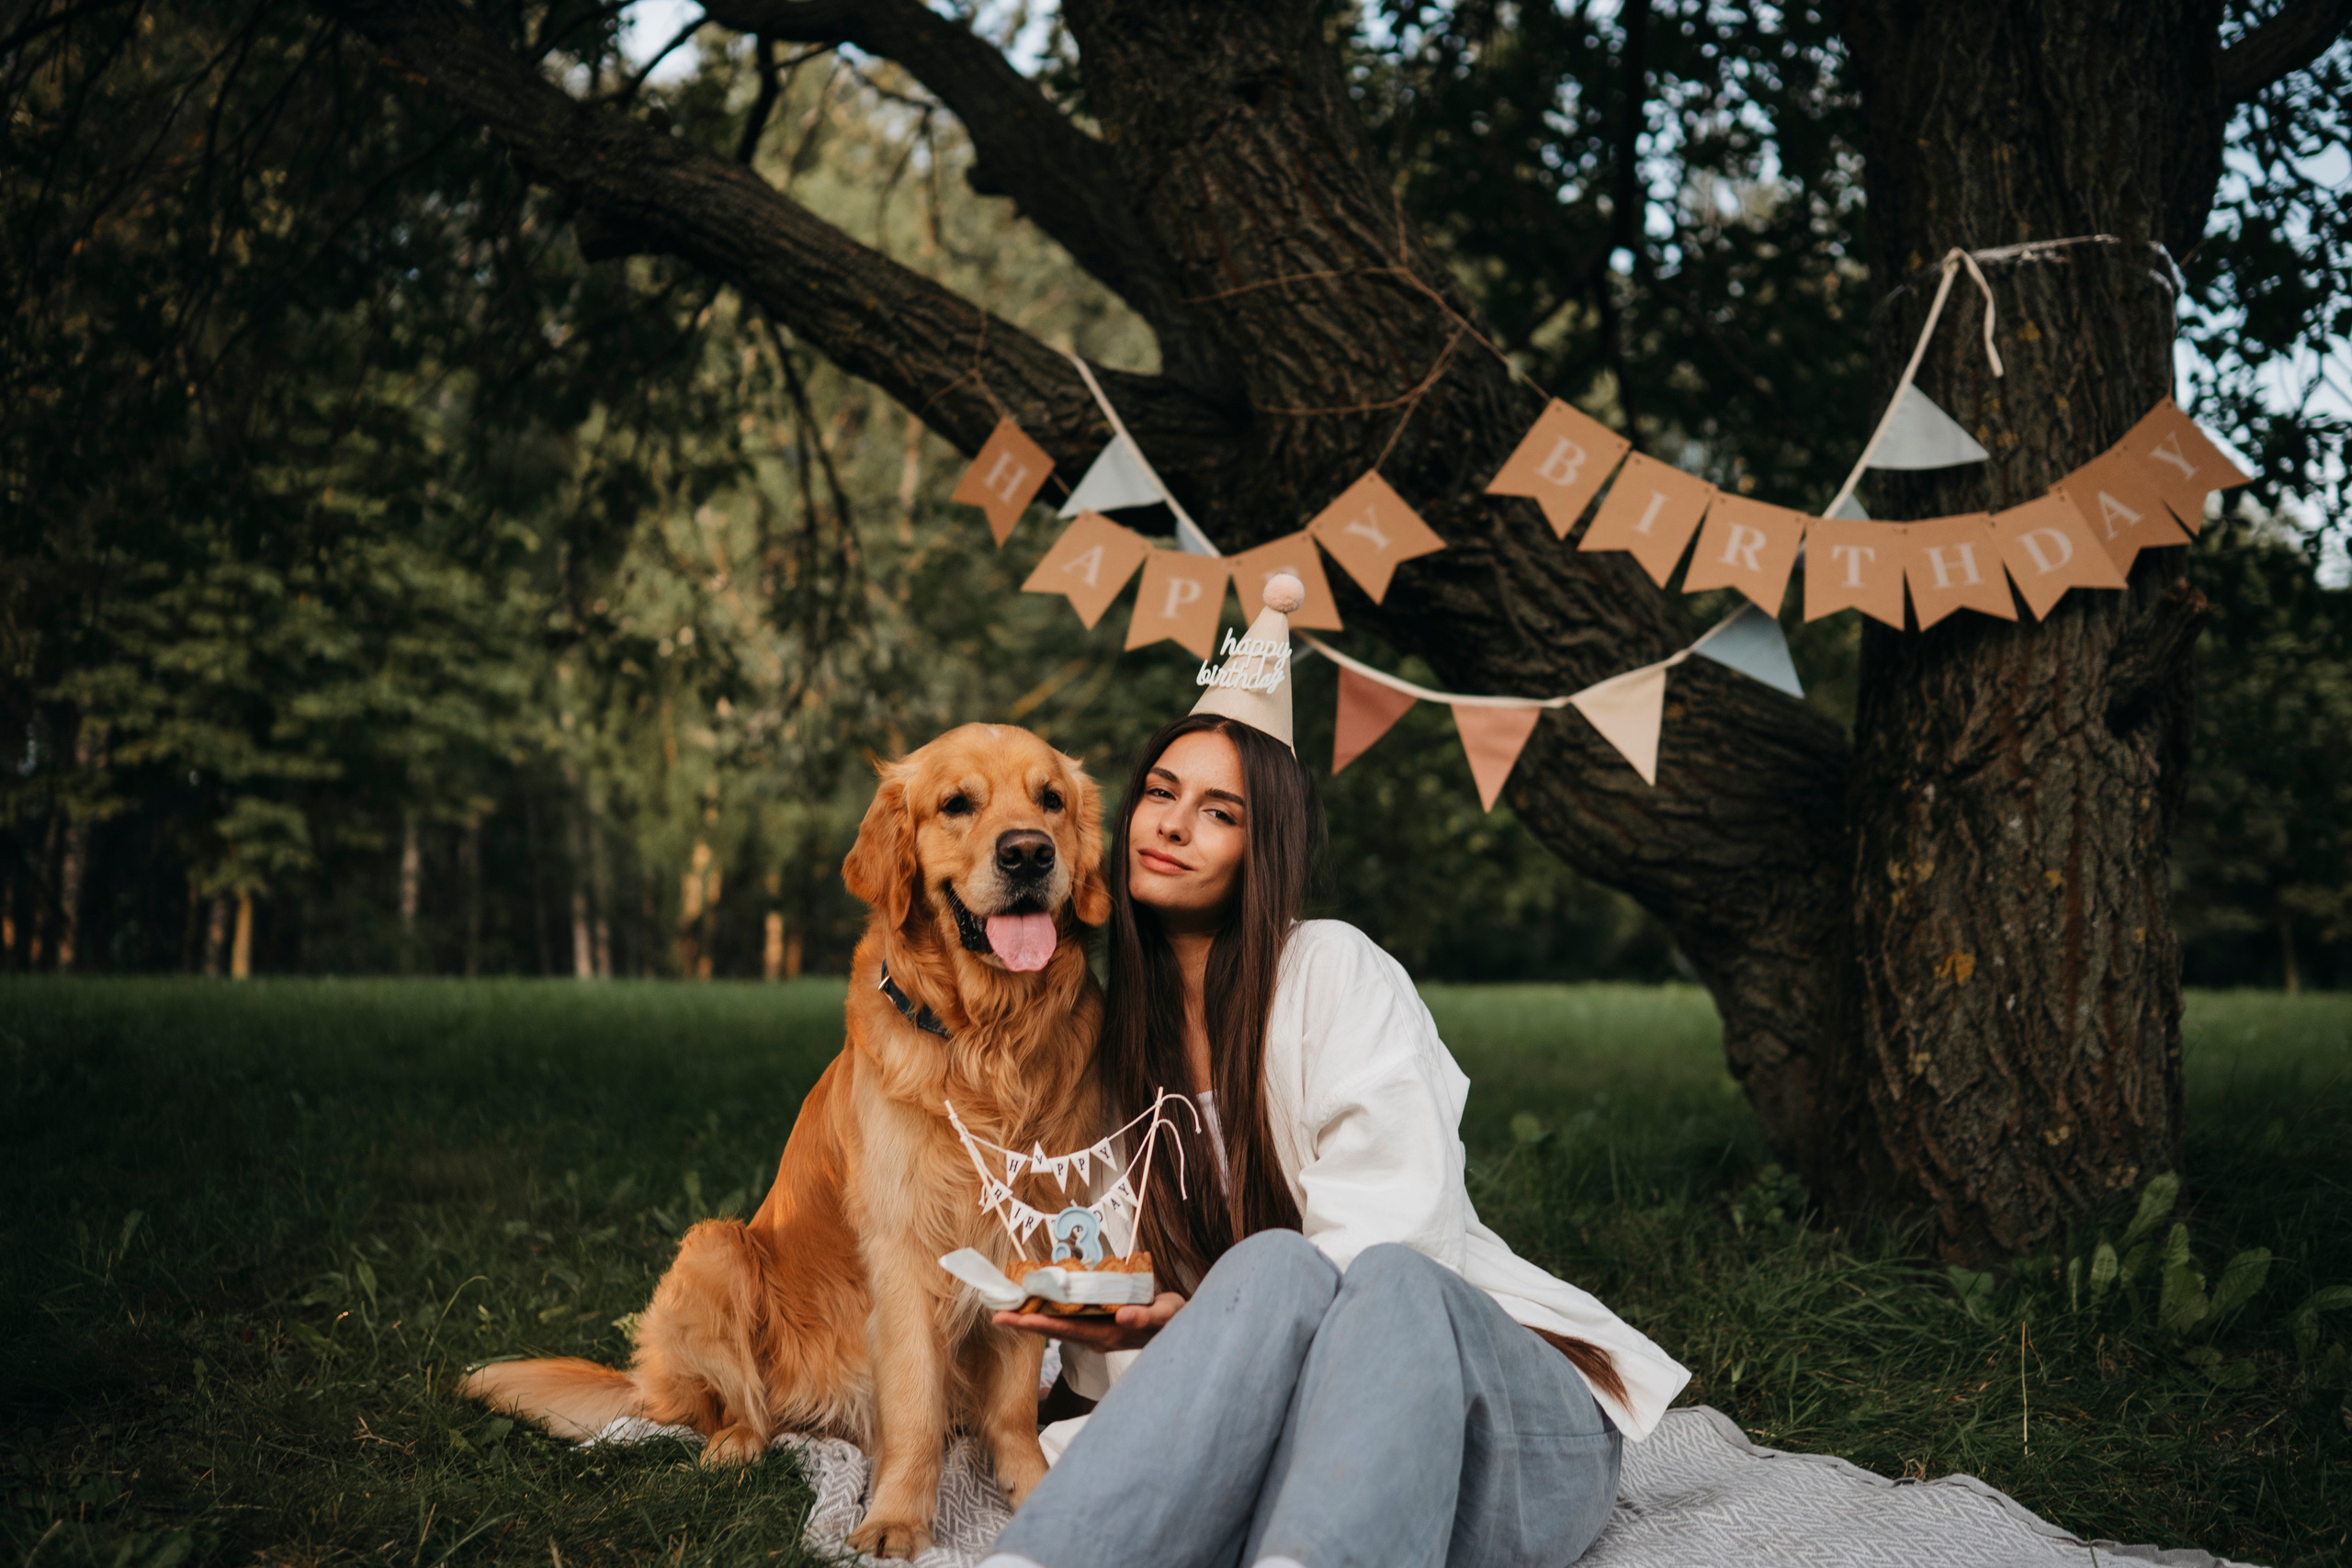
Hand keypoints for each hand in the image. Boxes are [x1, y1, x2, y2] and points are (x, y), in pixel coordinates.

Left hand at [993, 1291, 1183, 1352]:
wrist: (1178, 1327)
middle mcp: (1097, 1337)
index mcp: (1108, 1335)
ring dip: (1033, 1319)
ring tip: (1008, 1310)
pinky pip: (1069, 1320)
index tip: (1017, 1320)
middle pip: (1055, 1330)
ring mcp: (1096, 1334)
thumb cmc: (1171, 1318)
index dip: (1041, 1325)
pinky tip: (1035, 1305)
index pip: (1067, 1330)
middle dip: (1026, 1323)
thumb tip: (1124, 1316)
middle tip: (997, 1316)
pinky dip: (1050, 1312)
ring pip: (1059, 1326)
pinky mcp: (1099, 1327)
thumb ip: (1145, 1317)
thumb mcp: (1164, 1314)